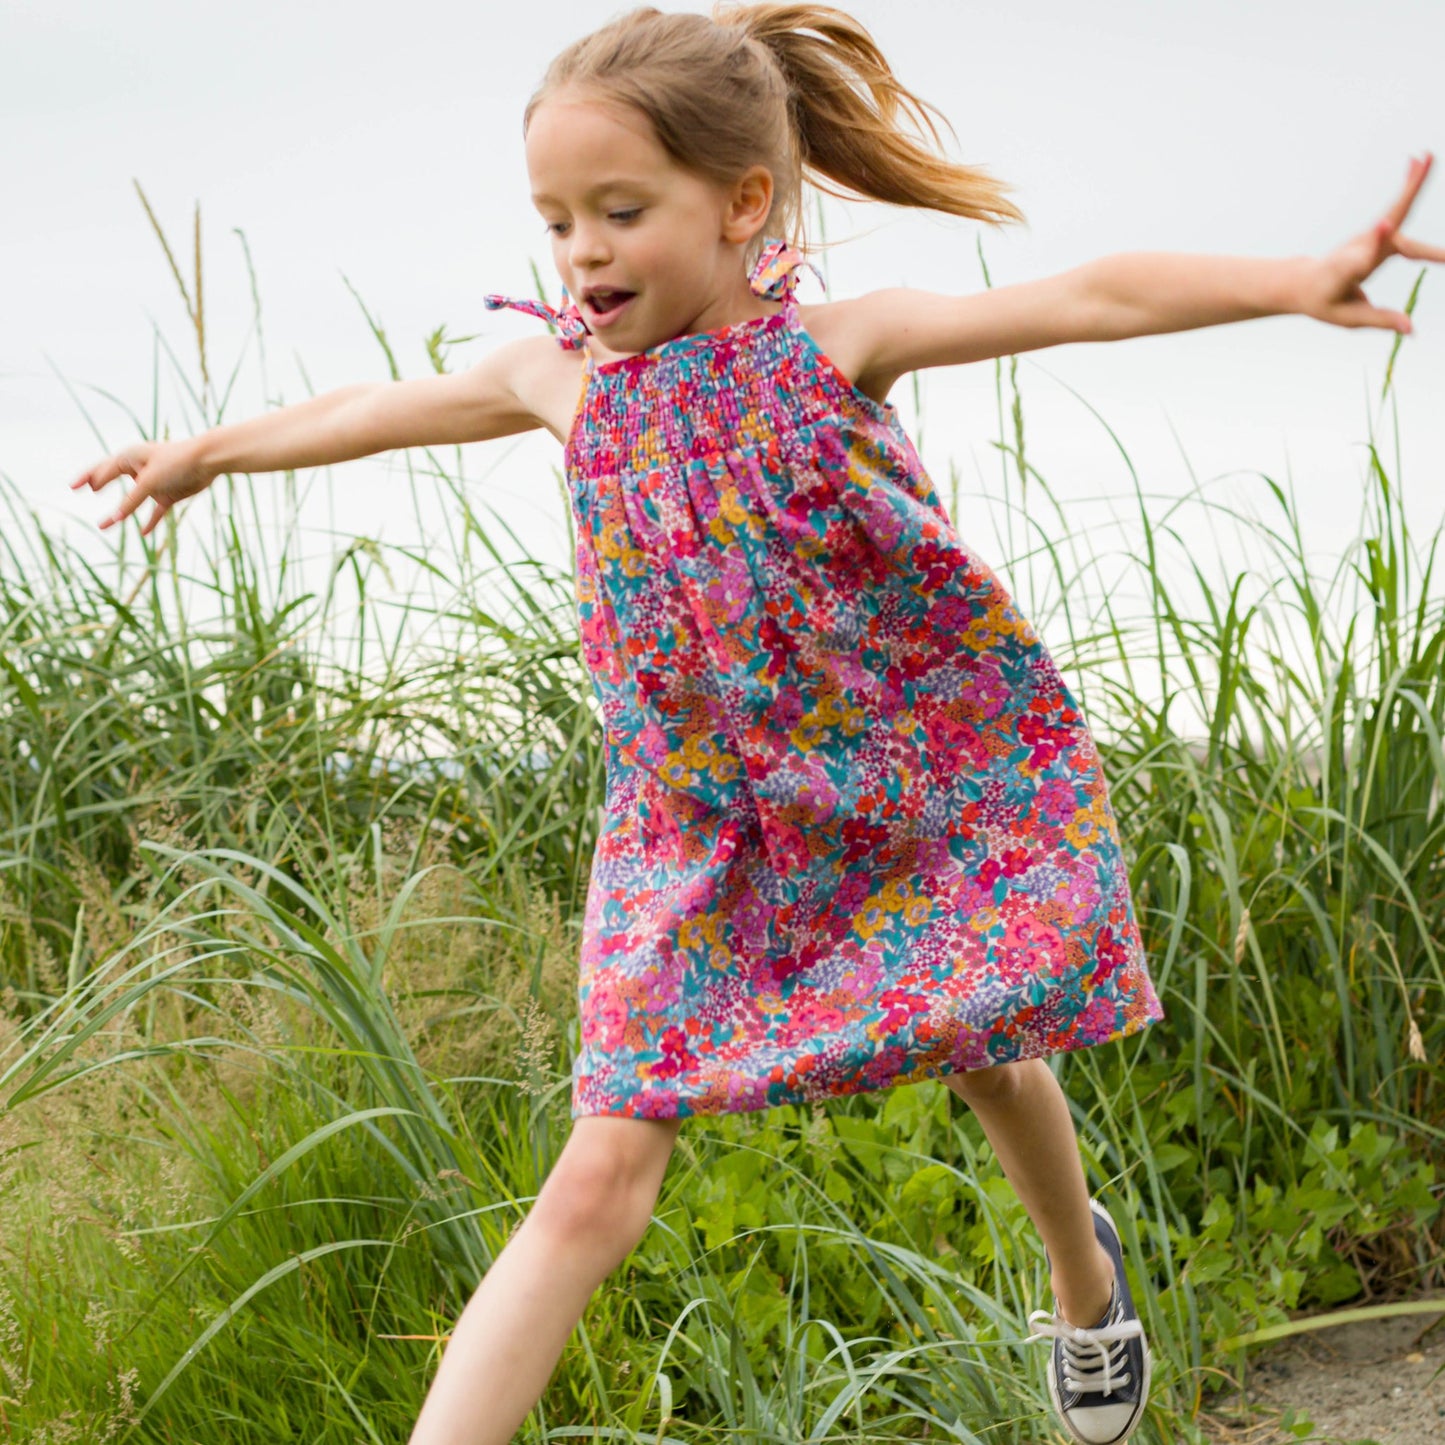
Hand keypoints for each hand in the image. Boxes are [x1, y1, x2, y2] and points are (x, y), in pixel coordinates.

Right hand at [70, 437, 214, 534]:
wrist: (207, 461)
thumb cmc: (175, 463)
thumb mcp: (149, 482)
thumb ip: (131, 501)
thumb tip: (115, 519)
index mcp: (130, 458)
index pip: (104, 470)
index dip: (88, 478)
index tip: (74, 487)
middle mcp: (139, 469)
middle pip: (112, 477)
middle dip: (96, 482)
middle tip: (76, 486)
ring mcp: (154, 483)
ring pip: (133, 500)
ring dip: (120, 512)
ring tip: (104, 525)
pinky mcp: (169, 494)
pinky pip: (156, 511)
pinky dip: (150, 521)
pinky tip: (144, 533)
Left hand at [1300, 152, 1444, 332]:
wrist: (1303, 284)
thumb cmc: (1325, 302)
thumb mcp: (1349, 318)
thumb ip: (1381, 320)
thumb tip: (1413, 330)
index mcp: (1349, 271)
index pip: (1364, 256)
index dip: (1374, 241)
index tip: (1383, 225)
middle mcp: (1360, 248)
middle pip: (1388, 222)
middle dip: (1404, 197)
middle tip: (1421, 168)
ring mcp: (1368, 238)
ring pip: (1396, 210)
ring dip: (1413, 184)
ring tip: (1426, 156)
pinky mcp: (1376, 234)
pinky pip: (1398, 211)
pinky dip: (1409, 187)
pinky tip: (1417, 162)